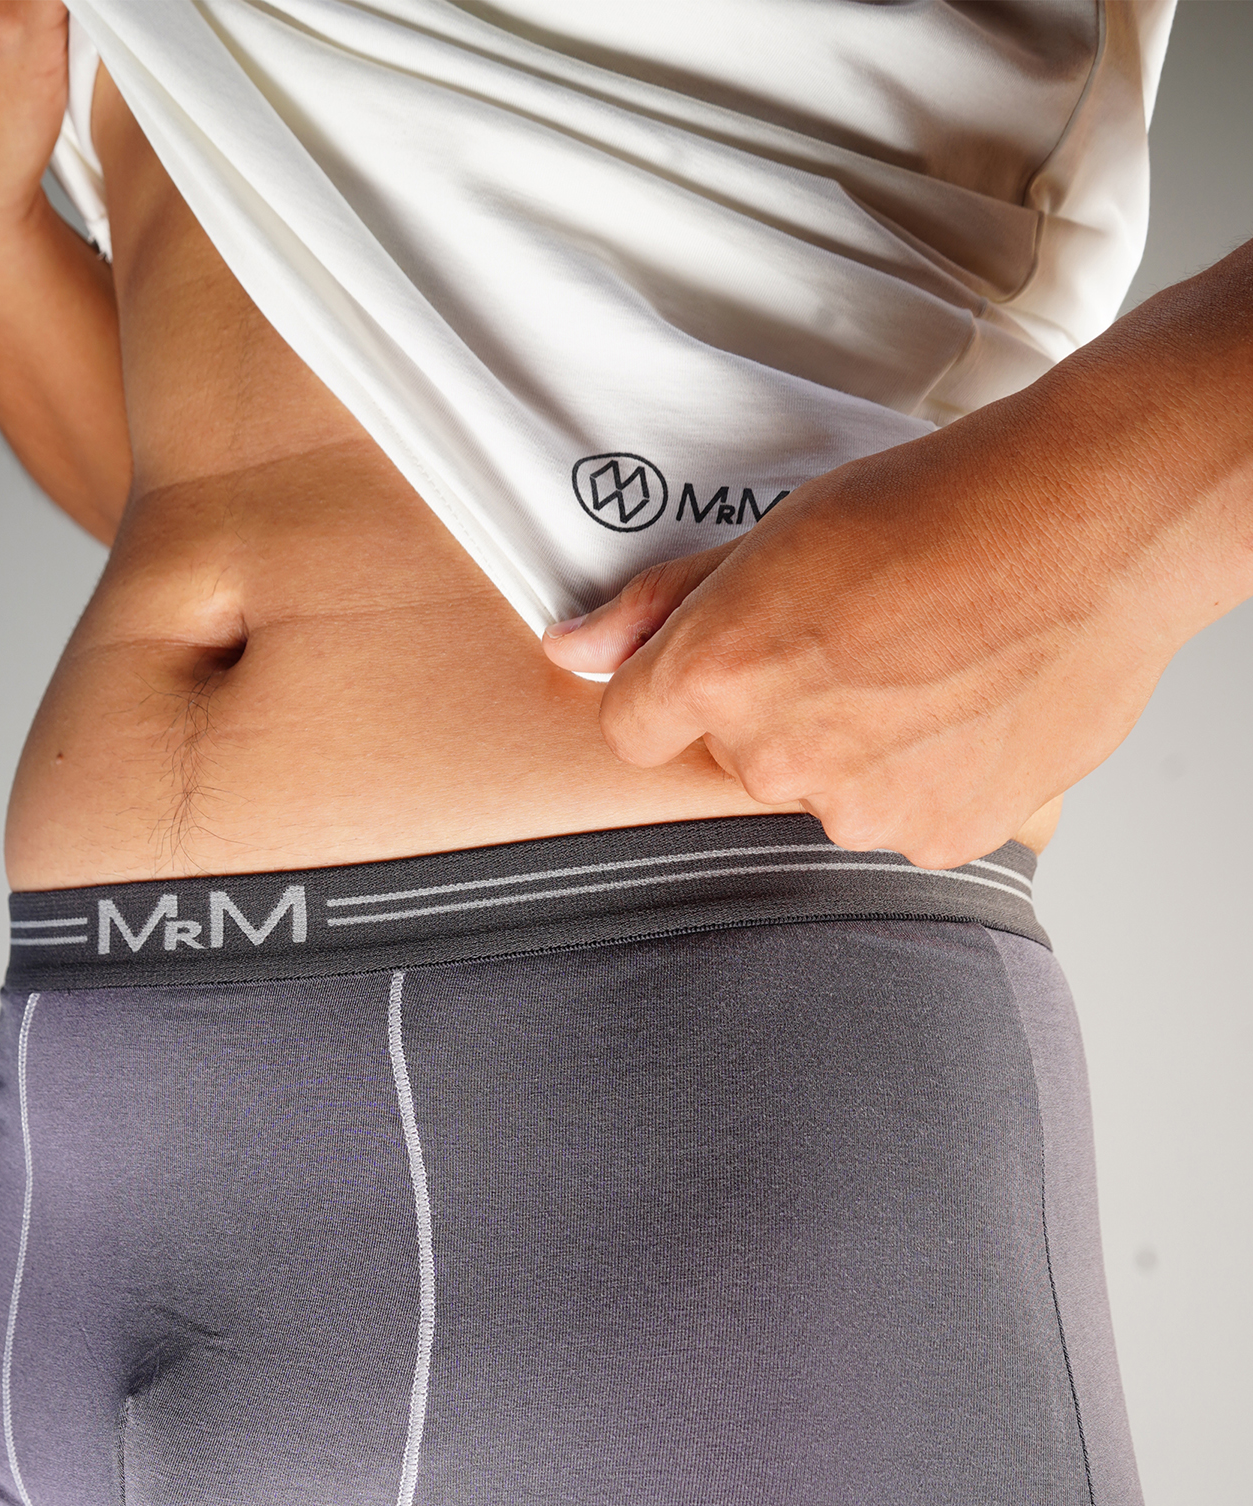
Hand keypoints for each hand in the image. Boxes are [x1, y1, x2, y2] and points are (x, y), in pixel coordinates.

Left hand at [542, 336, 1225, 867]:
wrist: (1097, 524)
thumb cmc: (949, 504)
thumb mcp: (782, 527)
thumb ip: (664, 606)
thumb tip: (573, 649)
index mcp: (722, 675)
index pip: (633, 729)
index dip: (674, 693)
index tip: (722, 666)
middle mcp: (779, 758)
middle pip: (739, 759)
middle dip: (781, 709)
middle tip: (860, 638)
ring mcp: (862, 808)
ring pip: (828, 792)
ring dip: (861, 748)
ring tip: (931, 666)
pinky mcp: (939, 836)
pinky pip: (907, 818)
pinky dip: (933, 777)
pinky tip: (973, 708)